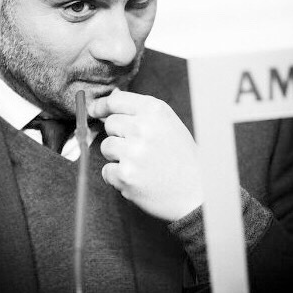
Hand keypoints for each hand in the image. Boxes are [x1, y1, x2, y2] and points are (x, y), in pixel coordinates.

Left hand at [88, 89, 202, 220]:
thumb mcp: (168, 124)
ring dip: (117, 157)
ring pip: (106, 147)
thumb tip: (108, 102)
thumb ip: (140, 112)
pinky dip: (117, 177)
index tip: (95, 110)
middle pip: (110, 124)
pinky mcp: (126, 175)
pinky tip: (138, 178)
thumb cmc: (182, 157)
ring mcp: (133, 152)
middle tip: (139, 149)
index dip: (102, 106)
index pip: (115, 100)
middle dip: (119, 136)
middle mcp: (143, 128)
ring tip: (140, 164)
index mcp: (154, 111)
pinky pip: (107, 171)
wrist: (197, 191)